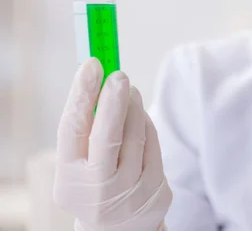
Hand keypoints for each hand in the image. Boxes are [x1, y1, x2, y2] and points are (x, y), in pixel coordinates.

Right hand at [54, 58, 172, 230]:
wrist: (117, 229)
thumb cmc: (94, 181)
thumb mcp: (79, 162)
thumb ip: (86, 129)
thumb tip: (99, 78)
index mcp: (69, 177)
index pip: (72, 129)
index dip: (81, 94)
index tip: (92, 65)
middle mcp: (97, 188)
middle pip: (108, 136)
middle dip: (114, 101)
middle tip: (119, 74)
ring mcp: (128, 192)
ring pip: (136, 136)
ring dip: (133, 107)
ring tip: (129, 90)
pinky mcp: (155, 191)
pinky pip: (153, 145)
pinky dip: (147, 125)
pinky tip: (140, 116)